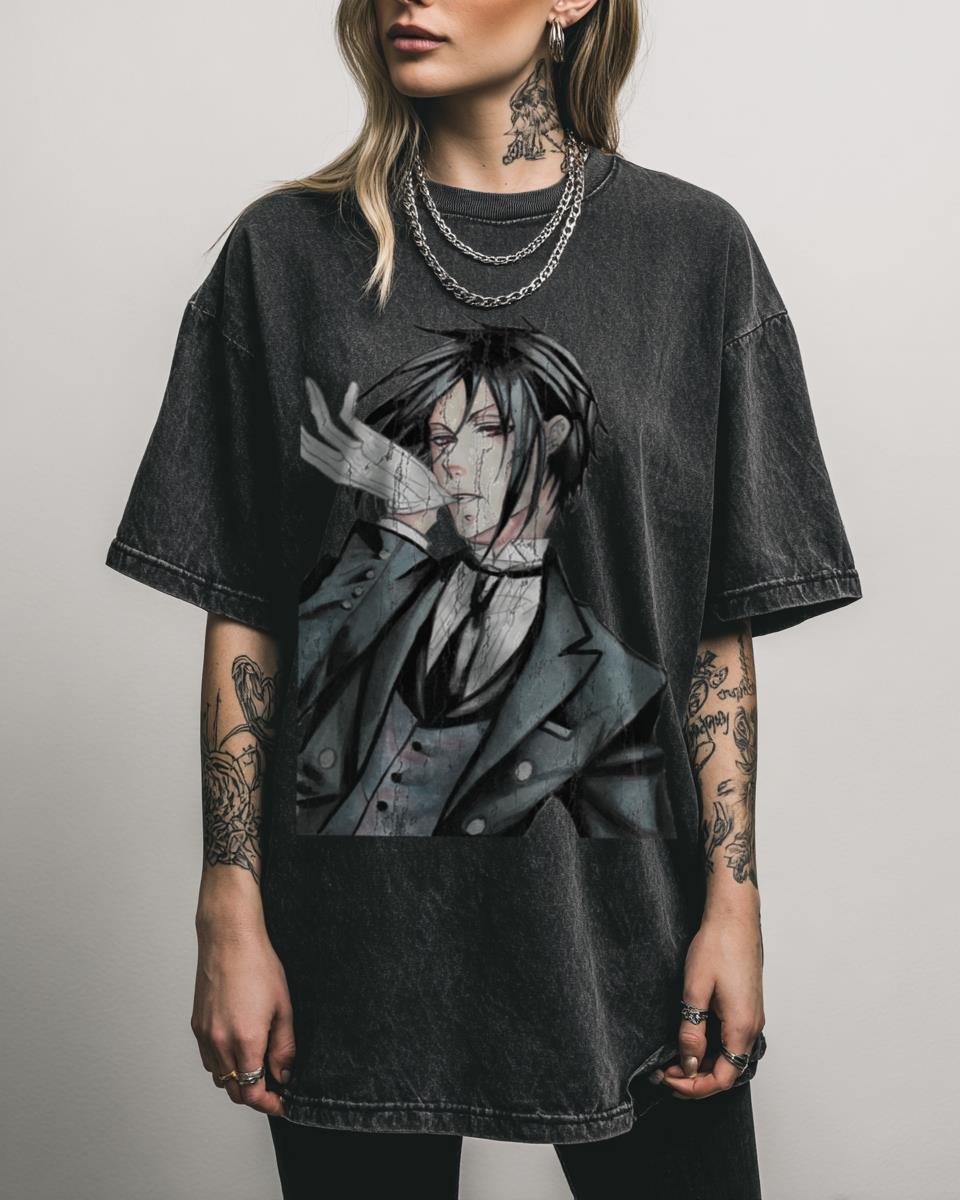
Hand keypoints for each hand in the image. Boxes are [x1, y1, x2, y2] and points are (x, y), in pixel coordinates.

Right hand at [191, 923, 295, 1116]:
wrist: (229, 939)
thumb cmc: (258, 965)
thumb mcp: (283, 1007)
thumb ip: (284, 1047)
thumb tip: (284, 1074)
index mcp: (245, 1040)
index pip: (252, 1092)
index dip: (268, 1104)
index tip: (280, 1103)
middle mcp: (220, 1042)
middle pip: (234, 1091)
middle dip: (255, 1095)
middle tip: (274, 1087)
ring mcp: (205, 1035)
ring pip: (219, 1077)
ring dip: (238, 1080)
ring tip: (258, 1065)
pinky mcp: (196, 1026)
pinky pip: (208, 1059)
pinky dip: (223, 1064)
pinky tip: (238, 1049)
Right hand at [300, 376, 450, 514]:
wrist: (419, 498)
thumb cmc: (398, 488)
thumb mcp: (366, 480)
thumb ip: (349, 466)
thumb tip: (340, 447)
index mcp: (341, 476)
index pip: (309, 453)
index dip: (302, 434)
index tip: (301, 415)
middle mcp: (344, 466)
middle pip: (314, 436)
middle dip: (307, 408)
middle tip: (306, 388)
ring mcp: (357, 454)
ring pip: (325, 425)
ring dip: (317, 400)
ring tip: (313, 384)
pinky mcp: (372, 443)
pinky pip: (349, 417)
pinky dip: (347, 400)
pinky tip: (351, 387)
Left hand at [658, 909, 764, 1099]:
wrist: (734, 918)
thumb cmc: (717, 946)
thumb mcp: (695, 990)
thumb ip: (692, 1031)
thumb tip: (689, 1064)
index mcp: (742, 1027)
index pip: (722, 1078)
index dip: (694, 1087)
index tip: (668, 1079)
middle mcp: (753, 1027)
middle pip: (727, 1072)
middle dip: (695, 1079)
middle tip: (664, 1072)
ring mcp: (752, 1017)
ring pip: (729, 1057)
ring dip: (703, 1064)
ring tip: (673, 1059)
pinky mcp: (747, 1008)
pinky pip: (731, 1040)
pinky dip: (711, 1049)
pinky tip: (691, 1041)